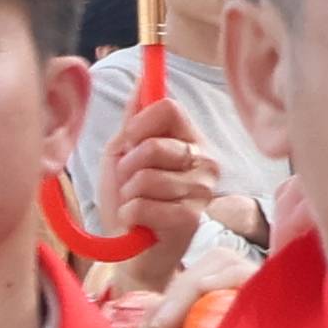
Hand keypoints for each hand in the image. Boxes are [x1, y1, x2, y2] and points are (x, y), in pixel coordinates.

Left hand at [95, 91, 223, 260]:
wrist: (132, 249)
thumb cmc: (129, 199)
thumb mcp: (123, 152)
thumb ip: (134, 119)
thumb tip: (142, 78)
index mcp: (191, 140)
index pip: (169, 107)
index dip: (140, 122)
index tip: (129, 140)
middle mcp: (204, 162)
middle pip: (154, 145)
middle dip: (128, 166)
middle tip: (130, 183)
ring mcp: (201, 191)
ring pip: (146, 178)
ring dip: (128, 194)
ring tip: (135, 204)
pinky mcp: (191, 218)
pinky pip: (144, 205)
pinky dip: (131, 214)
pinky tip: (141, 222)